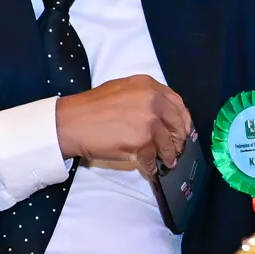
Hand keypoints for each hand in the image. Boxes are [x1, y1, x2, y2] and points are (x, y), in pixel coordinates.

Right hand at [53, 75, 189, 175]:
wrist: (71, 122)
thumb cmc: (90, 107)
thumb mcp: (121, 90)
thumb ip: (144, 98)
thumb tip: (161, 116)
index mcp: (148, 86)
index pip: (177, 103)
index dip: (183, 120)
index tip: (183, 130)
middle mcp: (152, 101)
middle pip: (177, 125)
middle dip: (178, 140)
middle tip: (176, 149)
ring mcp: (149, 122)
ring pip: (167, 144)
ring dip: (168, 155)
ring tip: (166, 162)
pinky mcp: (142, 142)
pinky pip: (153, 158)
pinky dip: (152, 166)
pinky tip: (150, 168)